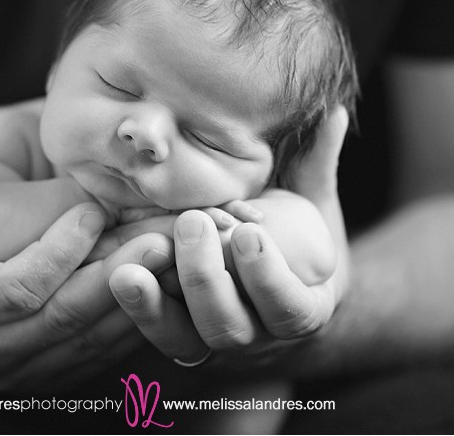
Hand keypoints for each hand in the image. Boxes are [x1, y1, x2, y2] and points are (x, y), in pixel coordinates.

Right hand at [0, 155, 174, 390]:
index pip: (16, 288)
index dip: (58, 252)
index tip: (93, 211)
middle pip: (64, 320)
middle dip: (116, 278)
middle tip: (159, 238)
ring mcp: (20, 373)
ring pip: (90, 342)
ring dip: (136, 302)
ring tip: (173, 259)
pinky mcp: (50, 379)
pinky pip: (101, 356)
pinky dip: (135, 322)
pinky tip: (163, 287)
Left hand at [108, 106, 349, 372]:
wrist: (273, 285)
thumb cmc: (297, 238)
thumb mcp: (312, 206)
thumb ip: (317, 165)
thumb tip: (334, 113)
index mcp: (302, 309)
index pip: (290, 309)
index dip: (268, 277)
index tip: (250, 232)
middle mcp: (258, 336)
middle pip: (229, 327)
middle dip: (206, 277)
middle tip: (191, 223)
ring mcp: (213, 341)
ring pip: (186, 340)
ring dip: (159, 301)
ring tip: (134, 261)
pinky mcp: (178, 337)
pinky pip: (157, 333)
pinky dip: (139, 308)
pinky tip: (119, 273)